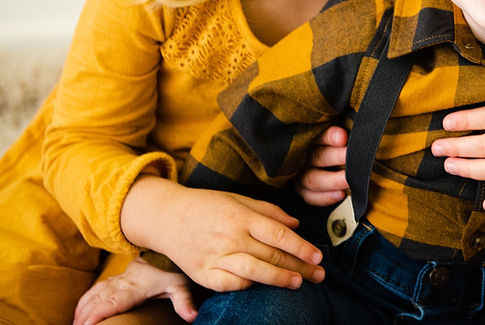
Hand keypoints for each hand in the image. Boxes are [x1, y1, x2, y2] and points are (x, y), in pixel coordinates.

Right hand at [74, 257, 195, 324]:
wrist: (165, 252)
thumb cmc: (172, 271)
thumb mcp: (181, 286)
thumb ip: (184, 302)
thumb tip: (192, 316)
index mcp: (137, 287)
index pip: (115, 301)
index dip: (100, 312)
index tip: (87, 324)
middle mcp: (123, 282)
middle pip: (100, 299)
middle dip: (85, 314)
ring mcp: (117, 280)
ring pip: (95, 293)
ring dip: (82, 308)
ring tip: (73, 324)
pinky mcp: (115, 279)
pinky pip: (96, 289)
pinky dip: (85, 300)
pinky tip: (78, 311)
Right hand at [120, 176, 324, 292]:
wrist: (165, 216)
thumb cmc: (206, 205)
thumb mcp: (238, 199)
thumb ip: (269, 211)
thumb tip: (296, 224)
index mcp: (241, 216)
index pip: (279, 235)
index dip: (301, 247)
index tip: (318, 256)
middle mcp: (230, 237)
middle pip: (271, 255)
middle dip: (298, 267)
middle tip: (318, 275)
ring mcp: (215, 257)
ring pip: (254, 272)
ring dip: (279, 279)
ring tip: (298, 283)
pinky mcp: (201, 273)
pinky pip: (229, 284)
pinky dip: (247, 286)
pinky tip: (262, 286)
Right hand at [292, 125, 348, 205]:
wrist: (308, 161)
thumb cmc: (330, 143)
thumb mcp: (333, 132)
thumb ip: (340, 132)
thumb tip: (357, 129)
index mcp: (307, 137)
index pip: (317, 135)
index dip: (329, 136)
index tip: (343, 136)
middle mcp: (302, 156)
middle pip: (317, 156)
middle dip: (335, 157)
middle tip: (350, 156)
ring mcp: (299, 175)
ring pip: (313, 179)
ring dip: (333, 180)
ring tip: (349, 179)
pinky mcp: (302, 191)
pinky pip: (311, 197)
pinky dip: (325, 198)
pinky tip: (341, 195)